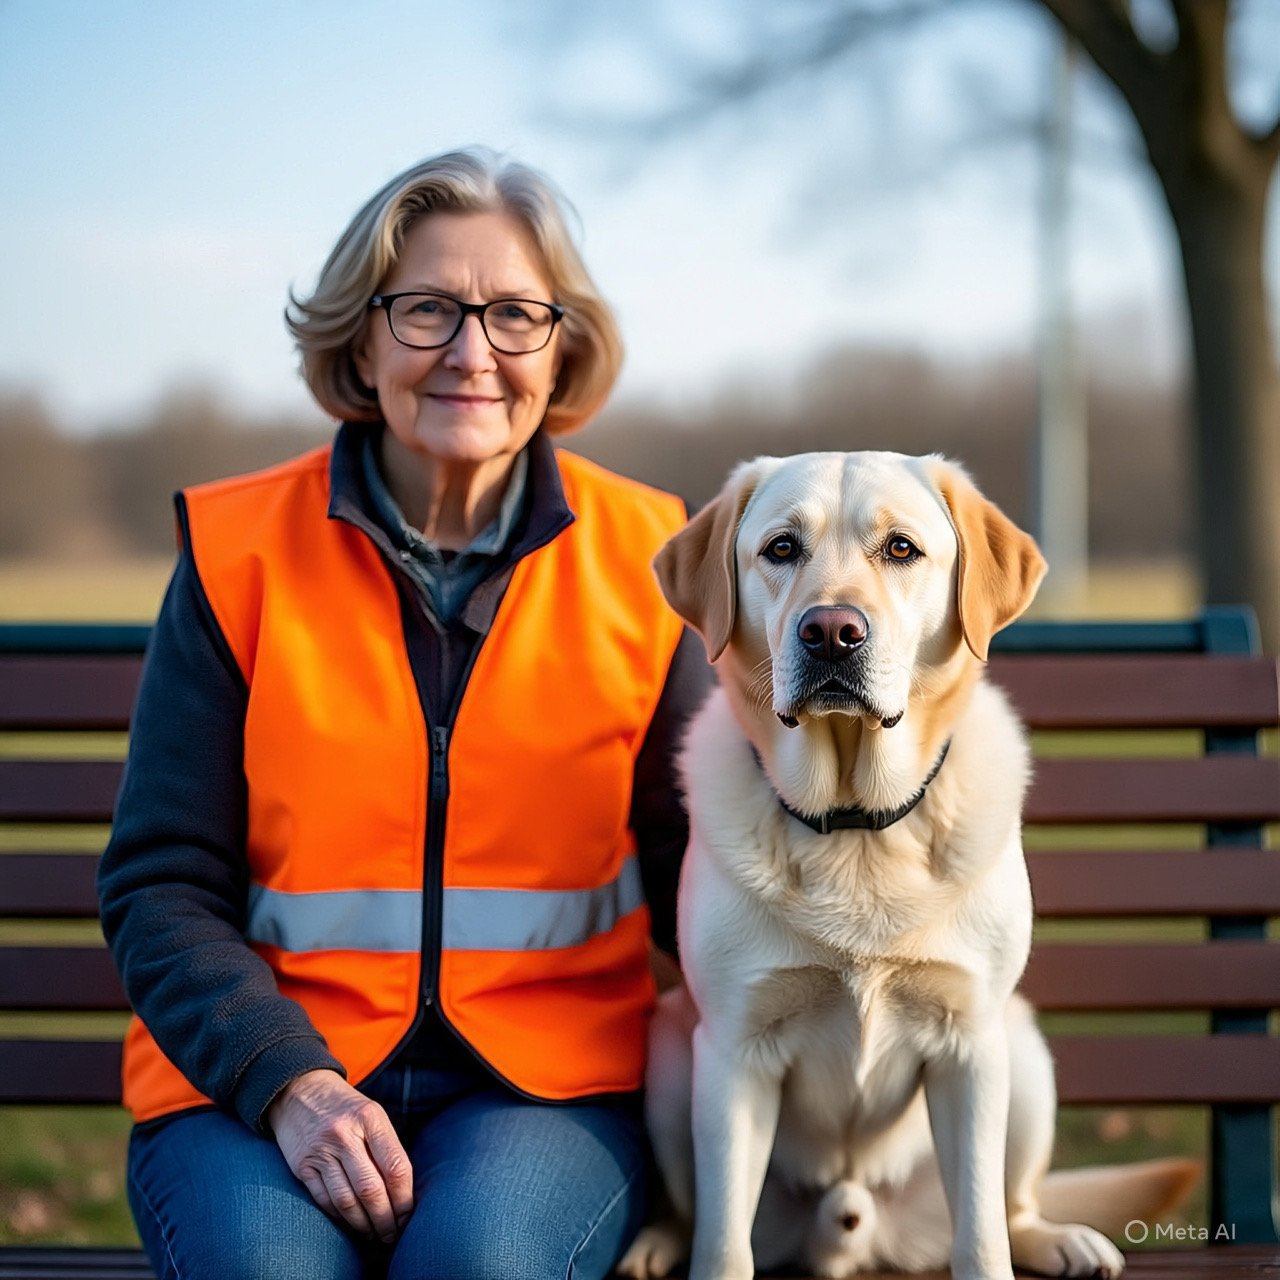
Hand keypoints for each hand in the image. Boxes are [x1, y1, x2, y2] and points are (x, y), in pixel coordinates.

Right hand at [267, 1068, 413, 1242]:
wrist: (299, 1091)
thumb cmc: (345, 1108)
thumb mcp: (372, 1114)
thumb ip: (387, 1148)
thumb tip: (403, 1193)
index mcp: (370, 1118)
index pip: (396, 1167)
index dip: (404, 1198)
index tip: (408, 1215)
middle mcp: (345, 1134)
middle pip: (371, 1189)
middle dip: (386, 1219)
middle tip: (393, 1234)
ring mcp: (321, 1151)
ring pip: (347, 1201)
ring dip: (363, 1225)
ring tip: (375, 1234)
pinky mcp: (302, 1166)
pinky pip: (325, 1201)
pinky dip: (341, 1218)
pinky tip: (352, 1224)